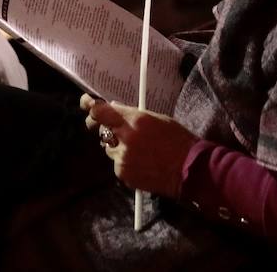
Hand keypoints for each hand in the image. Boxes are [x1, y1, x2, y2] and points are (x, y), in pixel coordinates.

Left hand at [82, 96, 199, 198]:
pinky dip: (124, 162)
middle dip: (104, 128)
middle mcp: (125, 138)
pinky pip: (117, 163)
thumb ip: (133, 114)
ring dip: (117, 147)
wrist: (191, 170)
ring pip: (108, 148)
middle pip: (101, 130)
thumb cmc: (178, 140)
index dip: (90, 106)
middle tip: (111, 129)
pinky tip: (141, 163)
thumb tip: (114, 109)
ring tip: (139, 151)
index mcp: (135, 120)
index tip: (86, 103)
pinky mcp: (123, 174)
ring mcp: (123, 157)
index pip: (100, 111)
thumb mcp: (157, 118)